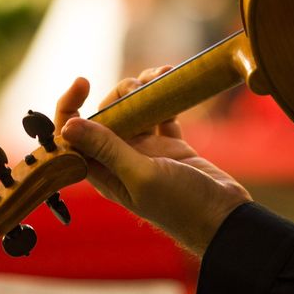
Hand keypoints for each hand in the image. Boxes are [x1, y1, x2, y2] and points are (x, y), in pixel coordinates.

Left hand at [54, 68, 251, 255]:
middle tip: (140, 86)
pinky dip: (164, 96)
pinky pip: (159, 112)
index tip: (83, 82)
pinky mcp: (169, 144)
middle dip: (119, 93)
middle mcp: (119, 158)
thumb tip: (68, 126)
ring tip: (161, 74)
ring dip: (143, 89)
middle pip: (106, 115)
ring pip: (133, 110)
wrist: (225, 218)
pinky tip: (172, 81)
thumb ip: (107, 149)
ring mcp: (145, 150)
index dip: (69, 108)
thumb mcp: (141, 175)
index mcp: (103, 171)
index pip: (72, 137)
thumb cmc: (181, 206)